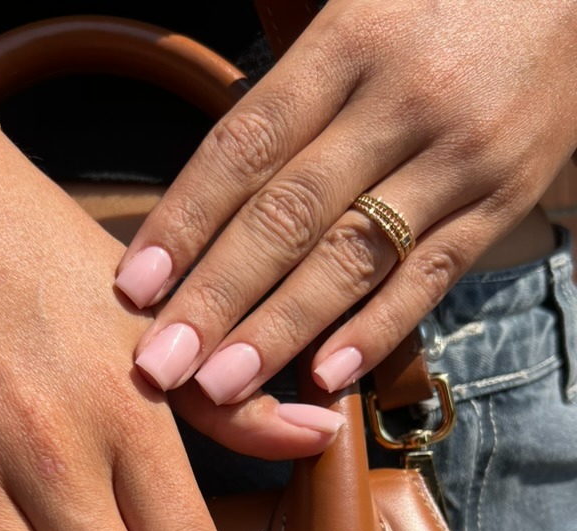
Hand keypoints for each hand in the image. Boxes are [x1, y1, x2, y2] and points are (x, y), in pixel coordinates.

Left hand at [115, 0, 576, 399]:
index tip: (135, 286)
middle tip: (160, 365)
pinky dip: (378, 328)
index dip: (185, 220)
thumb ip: (292, 92)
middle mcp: (399, 104)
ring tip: (221, 385)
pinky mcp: (501, 201)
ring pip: (352, 256)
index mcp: (348, 43)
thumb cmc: (440, 2)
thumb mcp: (357, 12)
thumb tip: (215, 186)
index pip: (246, 145)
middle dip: (216, 298)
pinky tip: (326, 375)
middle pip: (289, 215)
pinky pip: (432, 275)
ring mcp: (455, 159)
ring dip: (280, 329)